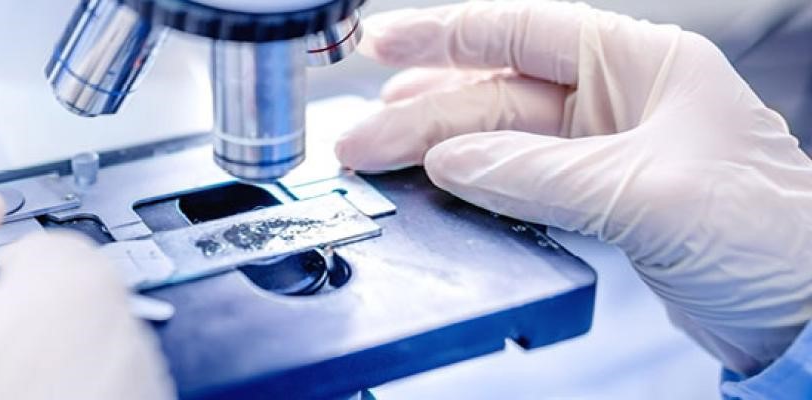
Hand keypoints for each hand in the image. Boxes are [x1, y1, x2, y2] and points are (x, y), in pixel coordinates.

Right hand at [335, 1, 811, 373]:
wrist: (805, 313)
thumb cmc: (772, 235)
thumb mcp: (649, 193)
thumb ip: (541, 173)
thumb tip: (452, 161)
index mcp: (641, 62)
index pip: (523, 30)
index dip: (444, 35)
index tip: (381, 42)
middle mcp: (618, 97)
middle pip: (495, 92)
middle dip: (421, 113)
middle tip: (359, 139)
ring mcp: (603, 150)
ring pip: (496, 138)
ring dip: (433, 149)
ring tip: (374, 159)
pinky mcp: (596, 199)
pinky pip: (514, 182)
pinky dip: (469, 186)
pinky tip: (430, 187)